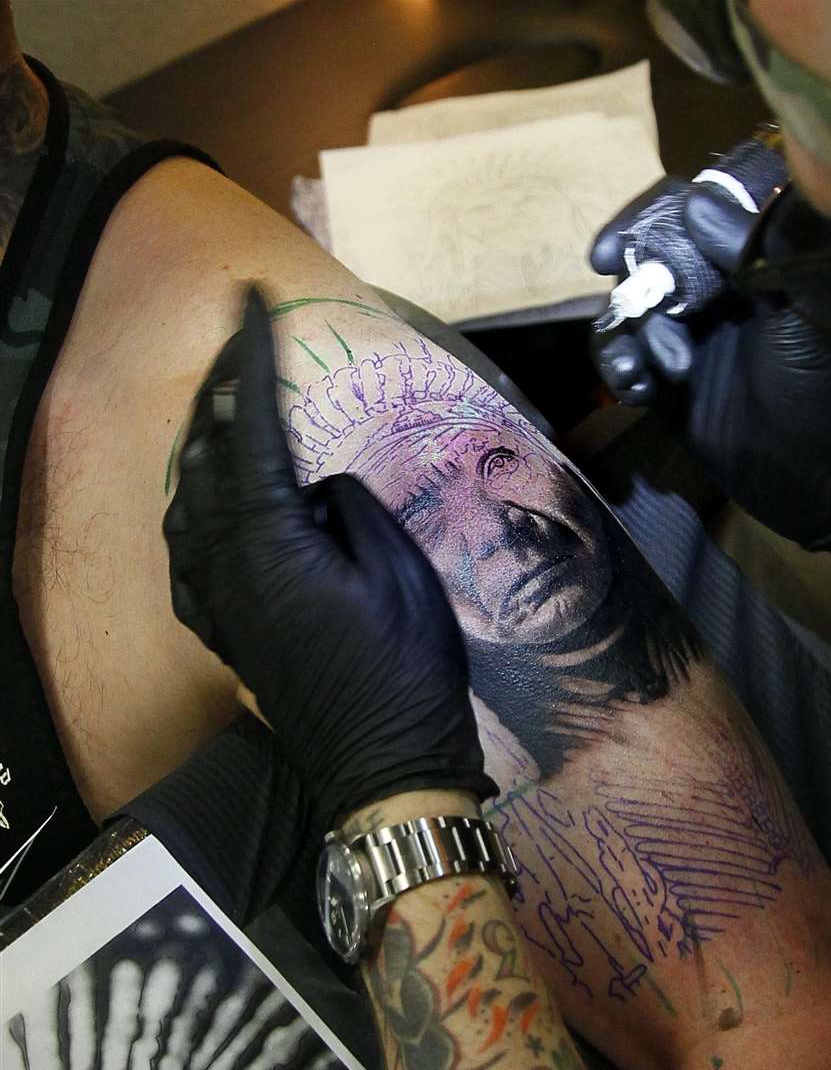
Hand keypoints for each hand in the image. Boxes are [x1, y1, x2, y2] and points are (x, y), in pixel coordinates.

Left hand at [163, 286, 497, 831]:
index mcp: (269, 544)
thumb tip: (316, 488)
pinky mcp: (221, 630)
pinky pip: (188, 549)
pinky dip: (196, 505)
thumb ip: (350, 510)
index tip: (251, 301)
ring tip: (229, 410)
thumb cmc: (405, 669)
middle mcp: (223, 566)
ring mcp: (215, 602)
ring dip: (203, 446)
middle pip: (205, 457)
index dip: (251, 358)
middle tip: (242, 344)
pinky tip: (213, 501)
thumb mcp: (398, 573)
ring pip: (186, 501)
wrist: (381, 768)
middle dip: (221, 392)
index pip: (252, 429)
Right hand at [590, 184, 830, 549]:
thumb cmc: (824, 393)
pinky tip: (640, 392)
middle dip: (637, 277)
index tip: (625, 244)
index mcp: (754, 261)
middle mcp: (716, 288)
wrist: (817, 484)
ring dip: (632, 334)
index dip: (654, 215)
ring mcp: (687, 335)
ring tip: (663, 371)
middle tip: (630, 298)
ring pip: (629, 309)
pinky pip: (623, 357)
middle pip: (649, 254)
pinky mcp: (663, 383)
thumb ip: (753, 252)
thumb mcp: (798, 313)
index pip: (694, 209)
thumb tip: (695, 200)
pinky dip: (621, 368)